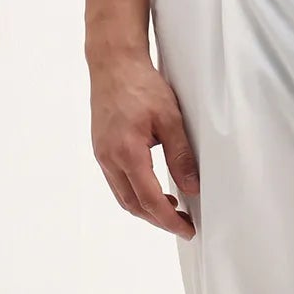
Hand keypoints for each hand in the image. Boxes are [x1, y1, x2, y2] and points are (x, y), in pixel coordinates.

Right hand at [90, 48, 198, 236]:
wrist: (113, 64)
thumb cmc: (141, 85)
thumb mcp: (170, 119)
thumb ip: (181, 156)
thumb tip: (192, 187)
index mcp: (127, 152)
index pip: (149, 200)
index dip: (169, 220)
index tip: (186, 229)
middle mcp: (109, 158)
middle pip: (133, 205)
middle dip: (158, 220)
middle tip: (183, 225)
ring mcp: (102, 155)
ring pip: (123, 196)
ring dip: (146, 208)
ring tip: (172, 210)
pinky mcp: (101, 149)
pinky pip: (117, 182)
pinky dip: (135, 193)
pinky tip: (153, 189)